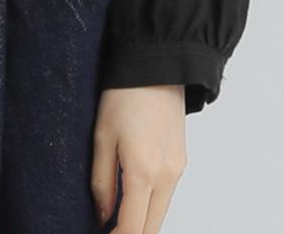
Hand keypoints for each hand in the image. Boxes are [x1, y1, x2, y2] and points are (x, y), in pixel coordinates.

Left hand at [91, 85, 186, 232]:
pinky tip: (131, 200)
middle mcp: (166, 177)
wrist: (156, 67)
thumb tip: (102, 217)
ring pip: (160, 215)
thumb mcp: (101, 137)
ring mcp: (177, 171)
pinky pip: (166, 197)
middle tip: (107, 229)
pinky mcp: (181, 162)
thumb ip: (102, 183)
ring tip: (114, 219)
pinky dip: (150, 207)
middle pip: (150, 228)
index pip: (132, 228)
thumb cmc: (123, 96)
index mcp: (142, 172)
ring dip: (140, 223)